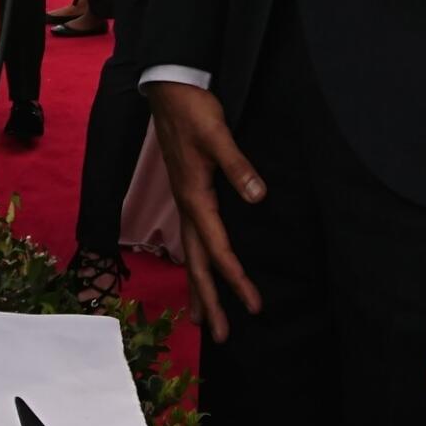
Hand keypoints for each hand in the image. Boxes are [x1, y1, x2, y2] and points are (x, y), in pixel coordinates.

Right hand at [147, 81, 266, 342]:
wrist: (168, 88)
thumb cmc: (193, 109)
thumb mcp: (218, 134)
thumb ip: (238, 165)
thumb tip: (257, 196)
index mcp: (195, 198)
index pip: (218, 250)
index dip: (236, 280)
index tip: (254, 306)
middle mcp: (186, 206)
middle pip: (197, 265)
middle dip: (209, 302)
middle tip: (220, 337)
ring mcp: (184, 201)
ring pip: (191, 256)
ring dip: (198, 289)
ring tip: (203, 320)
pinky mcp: (186, 192)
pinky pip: (191, 239)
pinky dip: (197, 262)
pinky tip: (201, 269)